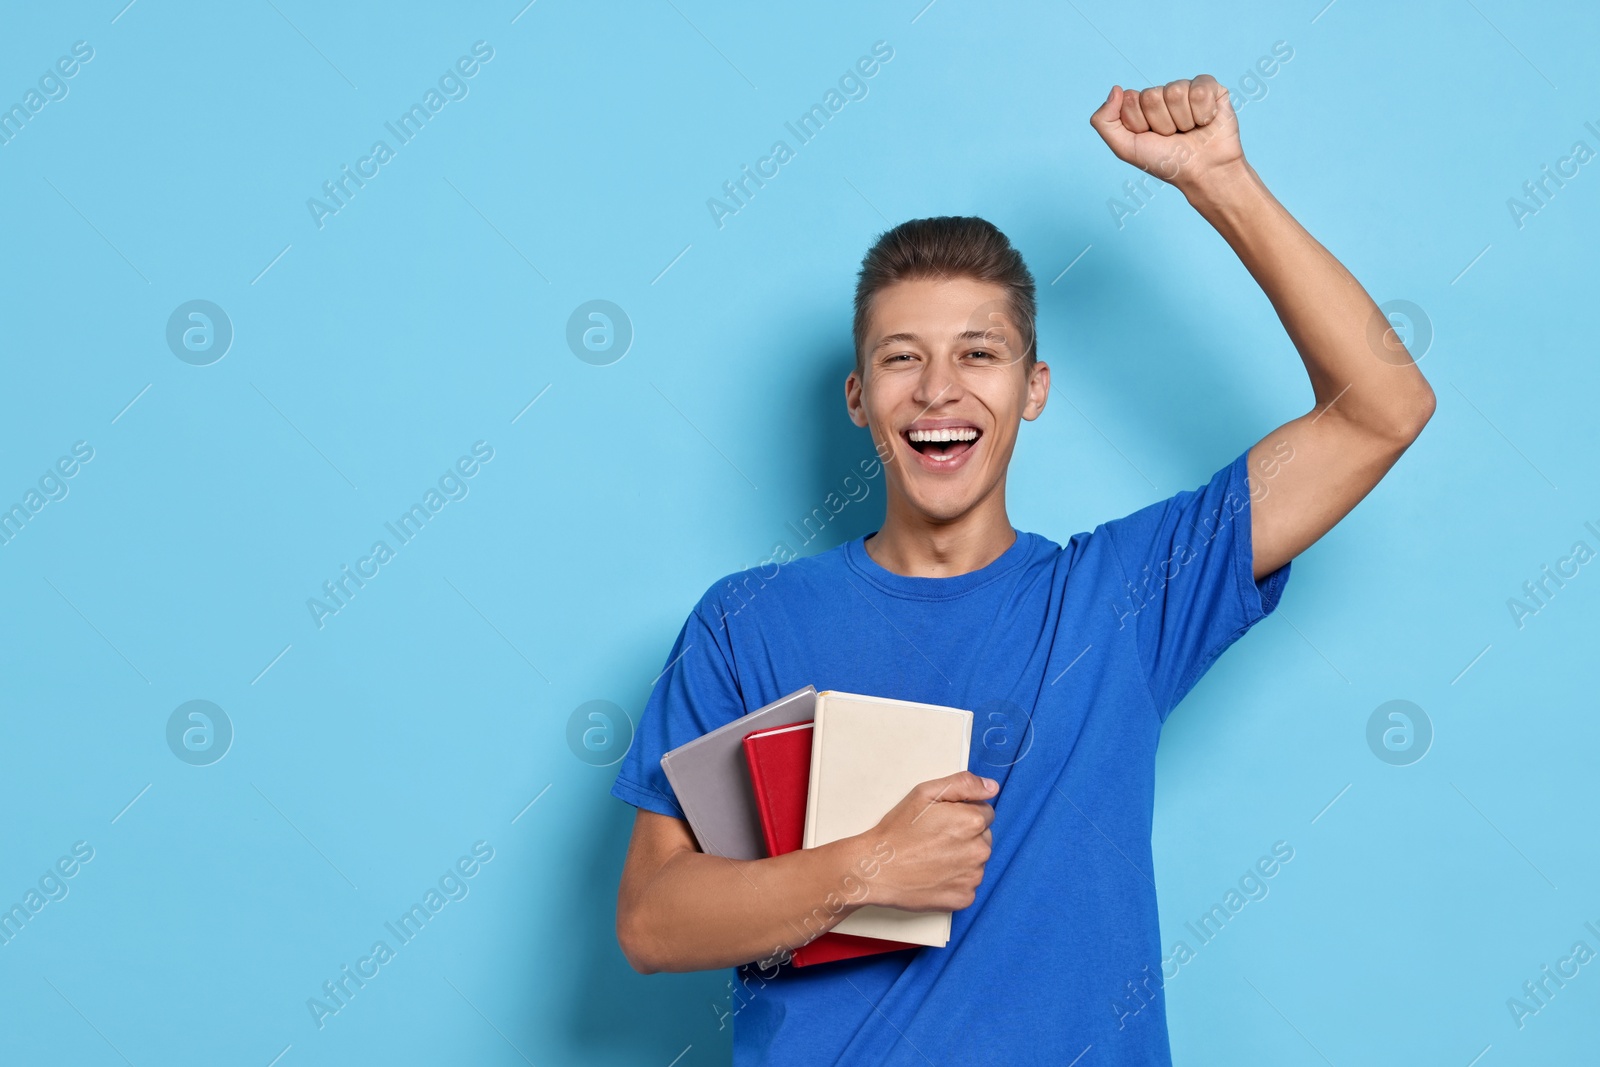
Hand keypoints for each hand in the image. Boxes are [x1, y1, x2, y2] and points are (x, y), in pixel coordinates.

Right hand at [855, 771, 995, 912]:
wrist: (877, 869)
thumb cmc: (898, 831)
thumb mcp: (925, 793)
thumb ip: (964, 784)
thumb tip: (991, 787)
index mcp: (973, 822)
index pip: (985, 813)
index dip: (963, 814)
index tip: (943, 821)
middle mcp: (979, 851)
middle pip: (983, 838)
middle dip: (965, 836)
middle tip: (935, 839)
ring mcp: (973, 877)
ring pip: (976, 862)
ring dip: (962, 858)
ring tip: (932, 857)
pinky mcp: (964, 898)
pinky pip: (968, 884)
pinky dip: (955, 880)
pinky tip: (934, 874)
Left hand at [1089, 76, 1244, 195]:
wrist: (1202, 173)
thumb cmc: (1166, 163)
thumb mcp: (1125, 148)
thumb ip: (1104, 122)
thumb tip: (1116, 89)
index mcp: (1141, 105)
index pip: (1130, 99)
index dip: (1139, 123)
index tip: (1151, 137)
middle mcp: (1163, 94)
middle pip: (1151, 95)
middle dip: (1161, 123)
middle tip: (1173, 137)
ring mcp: (1186, 89)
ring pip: (1175, 92)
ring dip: (1182, 120)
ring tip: (1189, 131)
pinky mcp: (1211, 88)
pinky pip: (1199, 89)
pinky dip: (1202, 113)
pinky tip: (1204, 122)